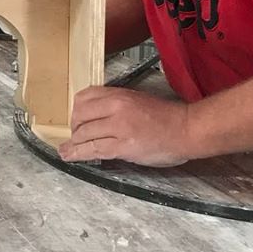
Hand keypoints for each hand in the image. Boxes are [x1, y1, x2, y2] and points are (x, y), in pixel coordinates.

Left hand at [59, 86, 189, 165]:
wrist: (186, 129)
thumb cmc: (166, 117)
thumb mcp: (137, 100)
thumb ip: (116, 104)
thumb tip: (96, 115)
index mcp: (119, 95)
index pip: (84, 96)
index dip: (76, 110)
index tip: (76, 119)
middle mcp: (116, 107)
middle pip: (80, 115)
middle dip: (73, 128)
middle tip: (73, 137)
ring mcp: (119, 127)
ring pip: (84, 134)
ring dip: (73, 144)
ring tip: (66, 150)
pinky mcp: (123, 146)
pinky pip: (93, 150)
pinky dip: (78, 154)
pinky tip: (69, 156)